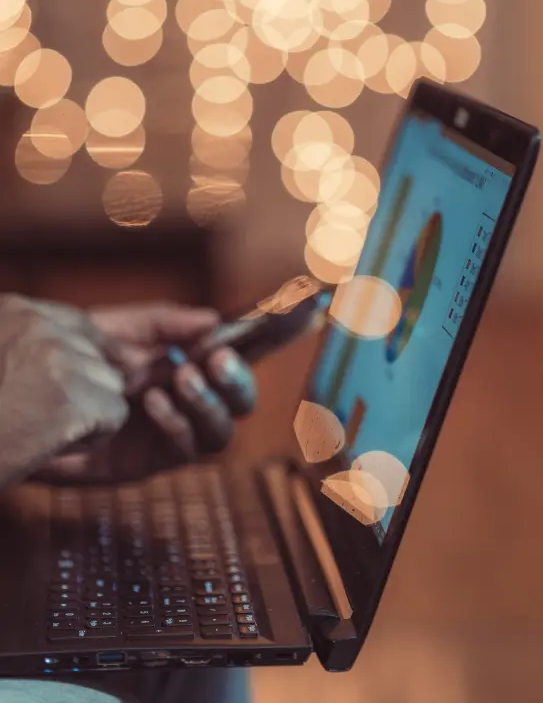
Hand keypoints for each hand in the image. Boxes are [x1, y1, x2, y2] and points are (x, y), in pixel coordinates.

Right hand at [0, 294, 128, 488]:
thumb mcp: (0, 362)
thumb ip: (31, 350)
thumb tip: (113, 357)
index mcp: (10, 311)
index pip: (77, 322)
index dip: (91, 352)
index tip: (90, 377)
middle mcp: (36, 326)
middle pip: (98, 357)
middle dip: (83, 391)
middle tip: (34, 417)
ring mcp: (57, 359)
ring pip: (111, 386)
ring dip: (86, 415)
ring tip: (37, 431)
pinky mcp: (73, 399)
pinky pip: (115, 416)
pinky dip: (91, 439)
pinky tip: (51, 446)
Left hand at [39, 301, 256, 483]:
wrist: (29, 397)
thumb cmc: (74, 361)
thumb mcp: (118, 329)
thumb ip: (165, 323)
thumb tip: (212, 320)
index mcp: (188, 366)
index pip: (236, 359)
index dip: (264, 346)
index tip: (272, 326)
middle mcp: (189, 402)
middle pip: (240, 402)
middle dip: (238, 381)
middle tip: (218, 358)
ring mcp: (173, 434)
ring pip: (221, 431)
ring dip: (208, 402)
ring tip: (181, 377)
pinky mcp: (150, 462)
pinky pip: (184, 449)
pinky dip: (176, 422)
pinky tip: (152, 399)